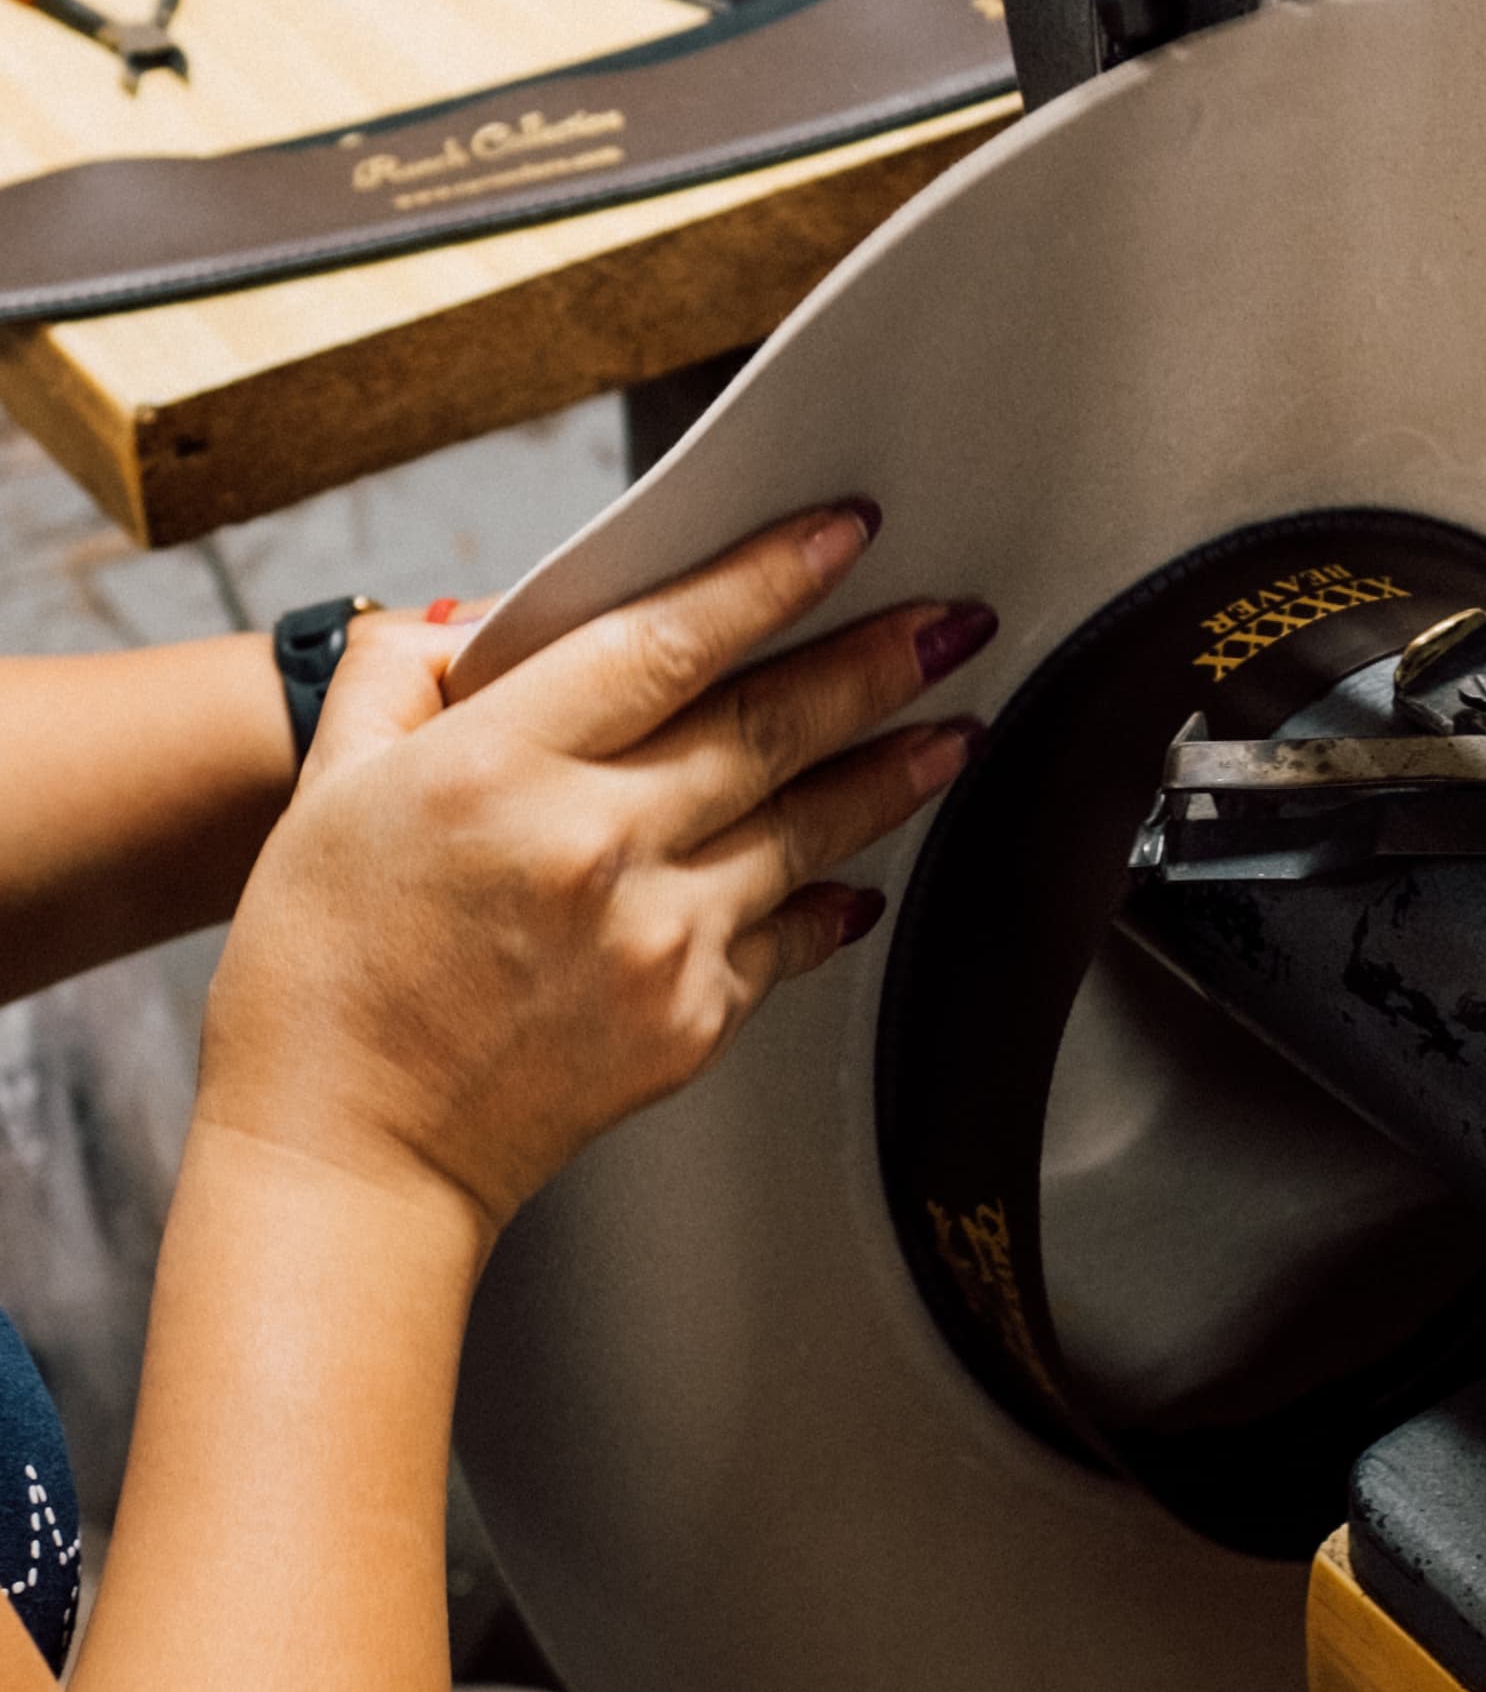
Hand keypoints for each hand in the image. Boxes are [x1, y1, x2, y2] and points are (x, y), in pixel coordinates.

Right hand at [194, 505, 989, 1243]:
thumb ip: (402, 681)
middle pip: (769, 726)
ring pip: (807, 827)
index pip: (666, 642)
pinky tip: (867, 872)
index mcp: (496, 768)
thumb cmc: (322, 980)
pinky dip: (833, 896)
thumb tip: (487, 621)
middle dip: (878, 660)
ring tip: (956, 726)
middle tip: (953, 619)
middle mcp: (593, 848)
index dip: (767, 578)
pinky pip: (787, 938)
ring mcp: (654, 941)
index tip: (843, 533)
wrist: (347, 1158)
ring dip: (894, 768)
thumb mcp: (328, 793)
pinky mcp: (689, 1022)